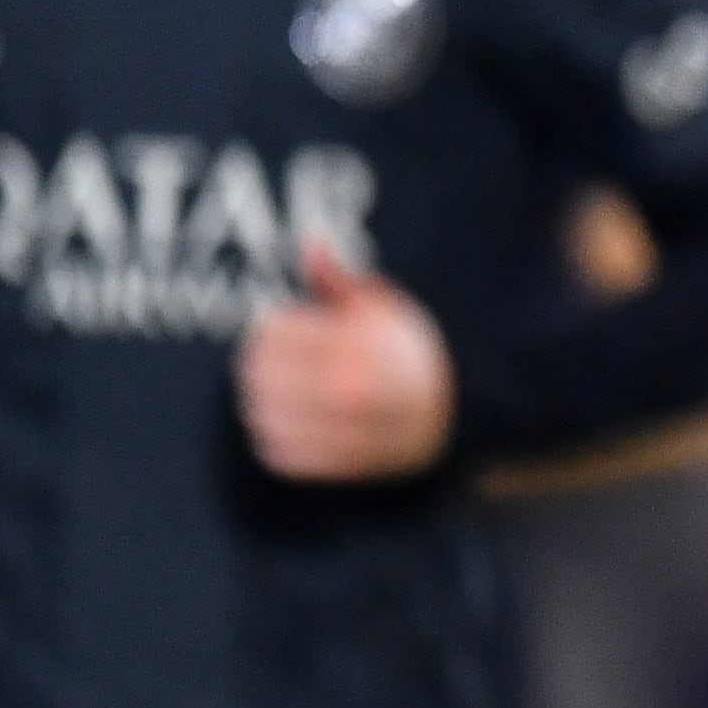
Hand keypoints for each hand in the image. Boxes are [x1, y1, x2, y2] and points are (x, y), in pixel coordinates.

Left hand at [237, 241, 454, 481]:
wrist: (447, 413)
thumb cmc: (408, 355)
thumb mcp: (382, 306)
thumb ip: (339, 278)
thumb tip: (311, 242)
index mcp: (355, 349)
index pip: (270, 336)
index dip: (268, 327)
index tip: (279, 325)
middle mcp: (348, 394)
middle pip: (260, 376)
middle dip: (260, 364)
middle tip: (277, 359)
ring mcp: (342, 434)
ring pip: (263, 415)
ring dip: (263, 401)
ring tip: (281, 389)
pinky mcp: (334, 466)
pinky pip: (278, 452)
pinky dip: (275, 436)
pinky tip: (291, 419)